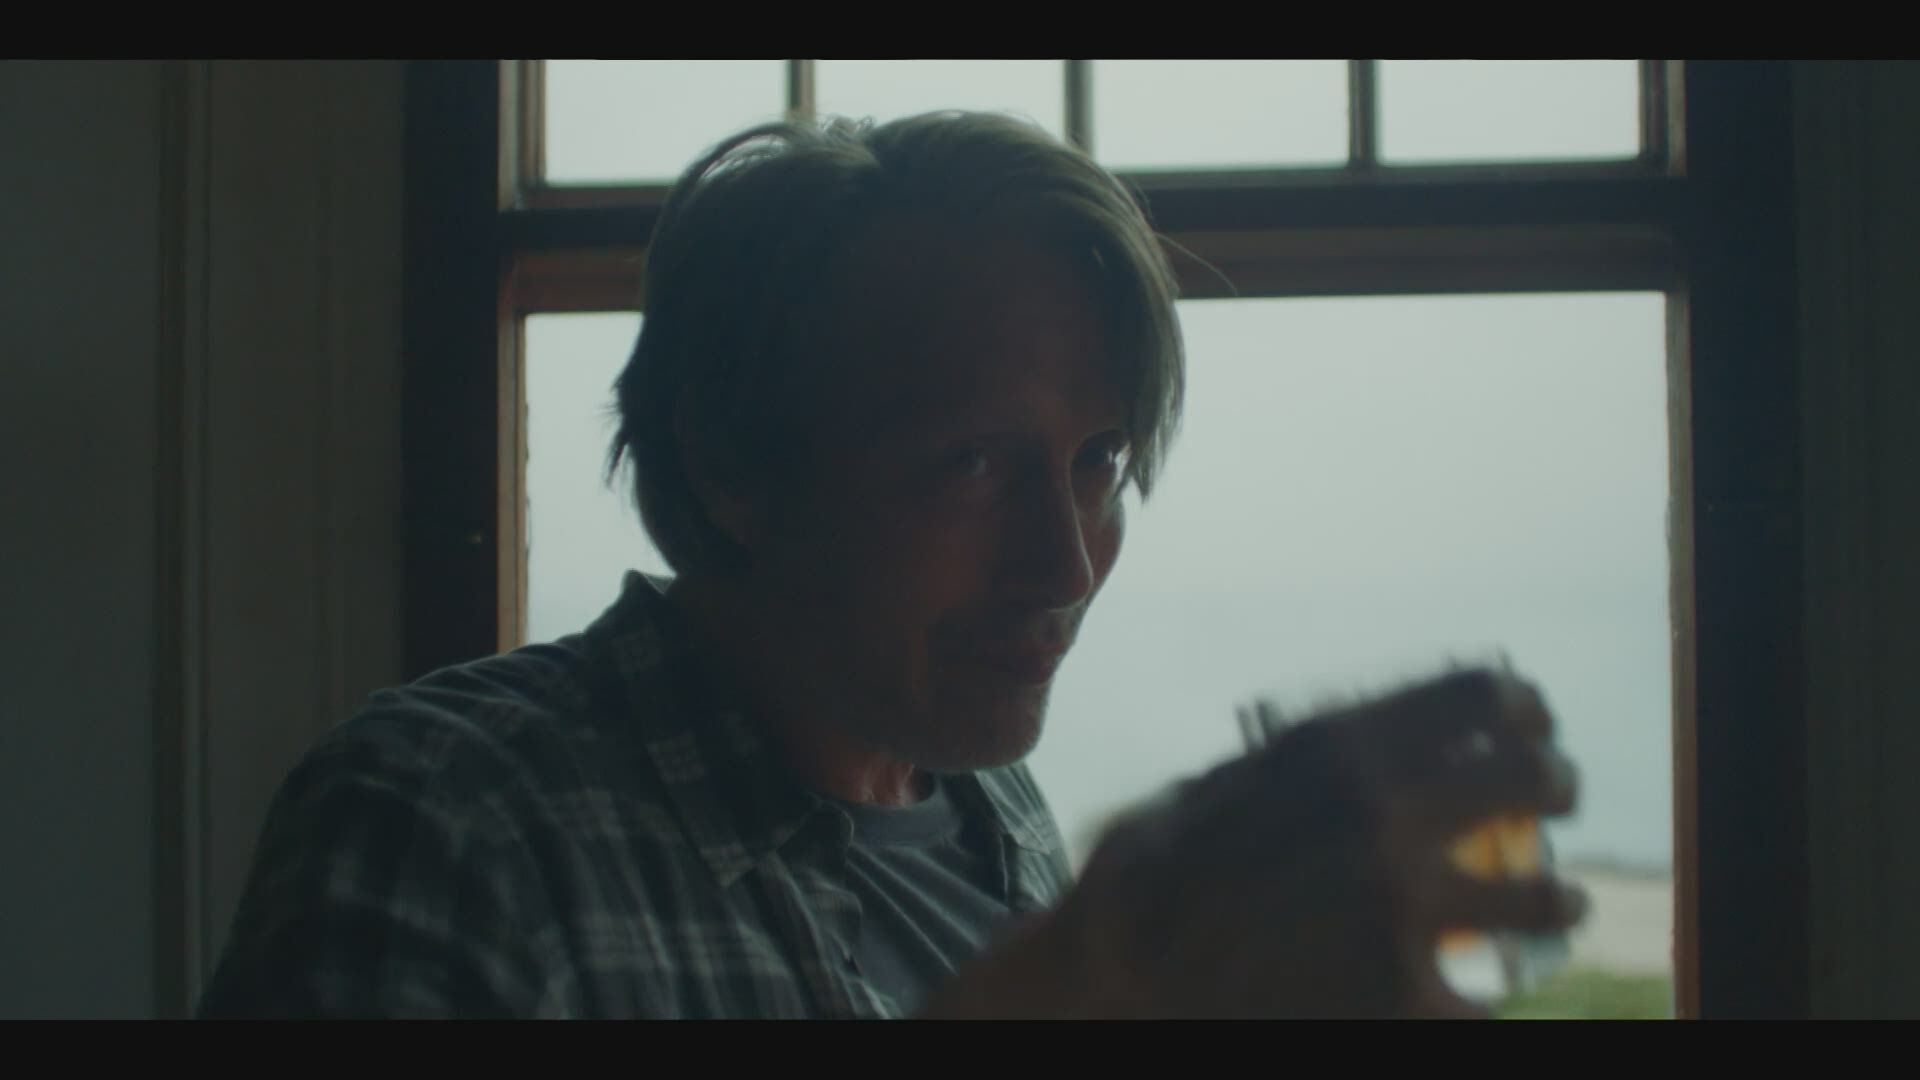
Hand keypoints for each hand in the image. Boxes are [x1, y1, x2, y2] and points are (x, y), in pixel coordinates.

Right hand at [932, 667, 1584, 1018]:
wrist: (1120, 976)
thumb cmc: (1154, 874)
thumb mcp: (1225, 783)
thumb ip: (1309, 764)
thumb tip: (1379, 741)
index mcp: (1338, 748)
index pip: (1479, 695)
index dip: (1521, 705)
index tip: (1531, 721)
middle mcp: (1383, 816)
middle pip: (1532, 779)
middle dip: (1557, 783)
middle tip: (1556, 798)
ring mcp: (1400, 911)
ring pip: (1543, 899)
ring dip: (1562, 901)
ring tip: (1562, 908)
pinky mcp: (1402, 999)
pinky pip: (1488, 995)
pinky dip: (1490, 993)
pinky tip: (1482, 991)